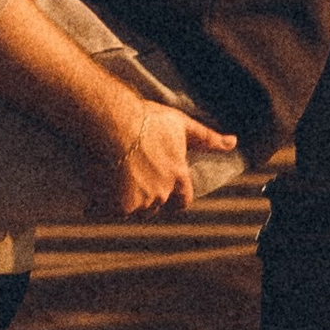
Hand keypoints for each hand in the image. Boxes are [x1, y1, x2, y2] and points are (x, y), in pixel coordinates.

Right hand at [79, 92, 234, 222]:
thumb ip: (207, 138)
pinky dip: (100, 204)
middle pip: (154, 205)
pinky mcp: (119, 205)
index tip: (160, 190)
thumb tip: (234, 142)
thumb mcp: (181, 124)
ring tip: (110, 178)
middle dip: (144, 195)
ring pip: (132, 209)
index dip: (172, 198)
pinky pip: (108, 210)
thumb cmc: (147, 119)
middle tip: (129, 176)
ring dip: (122, 200)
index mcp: (178, 176)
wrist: (114, 122)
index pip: (182, 201)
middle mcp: (162, 193)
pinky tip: (95, 189)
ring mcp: (141, 201)